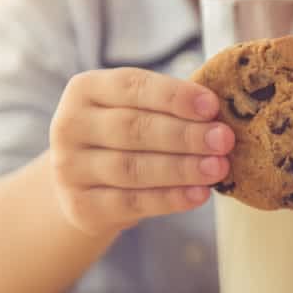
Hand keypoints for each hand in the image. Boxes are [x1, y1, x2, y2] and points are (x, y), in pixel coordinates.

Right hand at [48, 67, 234, 235]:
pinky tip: (198, 194)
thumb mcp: (139, 110)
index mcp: (85, 88)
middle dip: (184, 135)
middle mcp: (69, 125)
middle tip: (224, 140)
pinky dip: (169, 199)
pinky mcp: (79, 206)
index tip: (212, 106)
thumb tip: (220, 113)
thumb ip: (171, 105)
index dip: (174, 96)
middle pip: (132, 129)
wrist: (88, 185)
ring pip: (132, 168)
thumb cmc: (127, 136)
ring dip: (181, 168)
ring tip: (218, 168)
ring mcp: (69, 168)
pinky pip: (130, 203)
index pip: (131, 86)